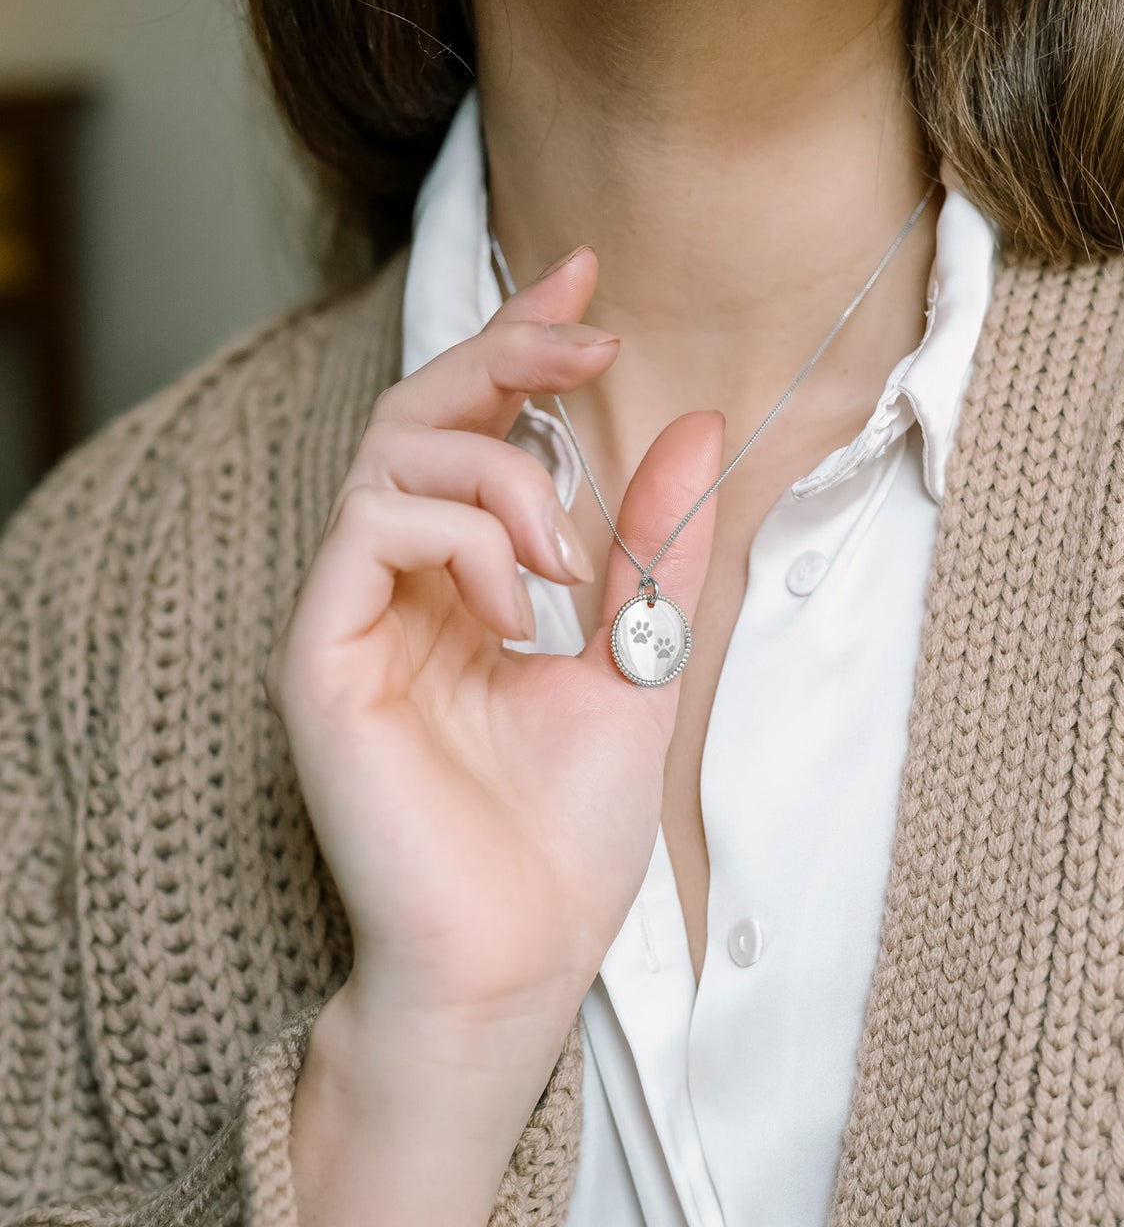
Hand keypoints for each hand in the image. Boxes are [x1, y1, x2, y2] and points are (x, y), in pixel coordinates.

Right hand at [270, 247, 721, 1226]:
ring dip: (501, 470)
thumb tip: (699, 423)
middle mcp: (401, 585)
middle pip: (422, 414)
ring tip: (568, 554)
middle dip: (507, 354)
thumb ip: (653, 547)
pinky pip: (372, 530)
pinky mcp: (322, 653)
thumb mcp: (641, 662)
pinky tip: (520, 599)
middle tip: (588, 335)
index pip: (480, 429)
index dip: (525, 341)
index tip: (589, 275)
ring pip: (394, 455)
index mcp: (469, 581)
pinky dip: (461, 534)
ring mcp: (354, 616)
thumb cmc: (568, 831)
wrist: (523, 951)